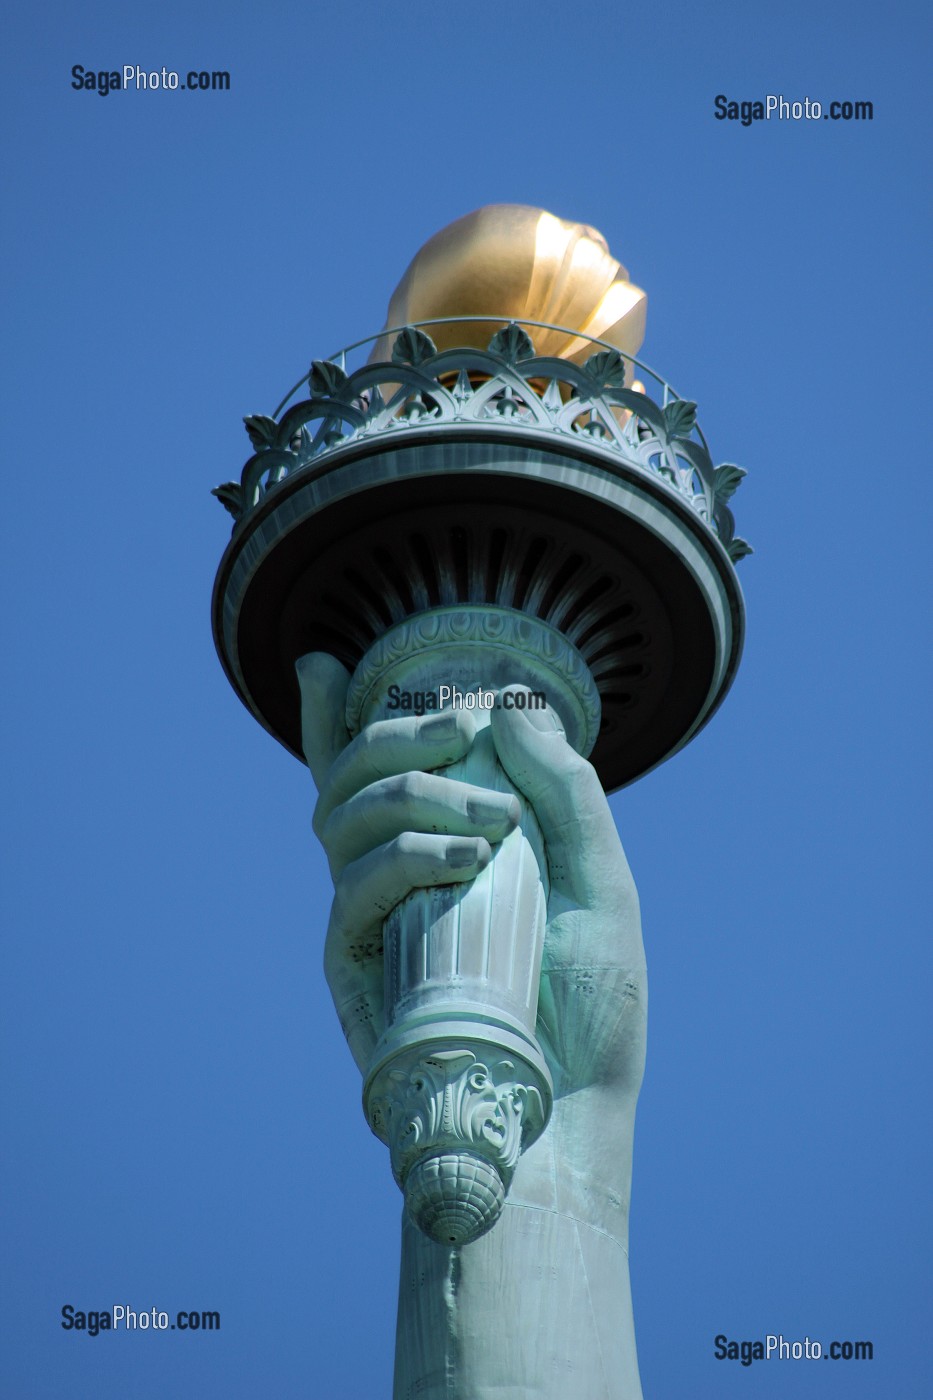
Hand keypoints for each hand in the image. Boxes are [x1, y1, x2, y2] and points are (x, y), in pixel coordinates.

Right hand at [296, 653, 645, 1095]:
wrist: (570, 1107)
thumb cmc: (587, 1003)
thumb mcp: (599, 882)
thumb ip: (567, 794)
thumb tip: (512, 708)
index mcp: (442, 847)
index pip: (373, 772)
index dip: (331, 717)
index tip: (320, 663)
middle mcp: (394, 874)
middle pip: (349, 775)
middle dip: (396, 733)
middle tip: (461, 730)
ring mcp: (371, 917)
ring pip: (342, 816)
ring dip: (415, 792)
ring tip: (494, 822)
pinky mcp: (355, 964)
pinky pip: (354, 886)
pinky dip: (405, 855)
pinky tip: (468, 861)